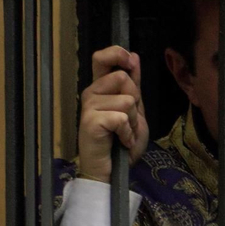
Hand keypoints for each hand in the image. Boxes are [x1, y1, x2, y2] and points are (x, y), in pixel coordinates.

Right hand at [77, 46, 149, 183]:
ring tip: (124, 133)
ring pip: (126, 100)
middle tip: (128, 120)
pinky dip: (128, 133)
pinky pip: (121, 117)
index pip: (102, 58)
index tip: (130, 62)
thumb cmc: (122, 143)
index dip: (118, 54)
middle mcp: (91, 93)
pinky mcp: (90, 121)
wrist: (112, 171)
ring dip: (133, 121)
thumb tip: (134, 56)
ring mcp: (88, 106)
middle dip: (135, 101)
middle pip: (122, 78)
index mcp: (101, 88)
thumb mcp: (135, 111)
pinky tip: (121, 141)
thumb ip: (134, 86)